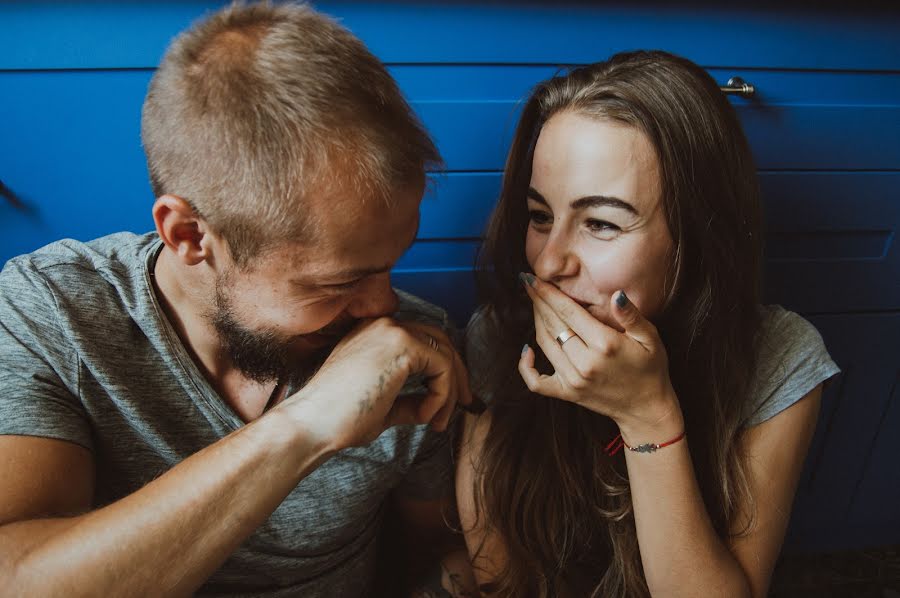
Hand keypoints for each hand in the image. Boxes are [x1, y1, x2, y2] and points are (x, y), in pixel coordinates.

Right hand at [281, 317, 471, 449]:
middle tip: (464, 407)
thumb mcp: (382, 406)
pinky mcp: (402, 344)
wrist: (312, 425)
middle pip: (440, 341)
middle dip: (457, 376)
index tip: (449, 401)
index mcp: (373, 334)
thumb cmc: (338, 420)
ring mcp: (392, 330)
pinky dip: (442, 396)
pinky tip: (425, 416)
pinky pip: (442, 368)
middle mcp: (383, 324)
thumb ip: (409, 399)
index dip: (443, 370)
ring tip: (437, 422)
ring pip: (445, 354)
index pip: (422, 341)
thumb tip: (433, 405)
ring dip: (450, 391)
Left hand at [518, 274, 680, 435]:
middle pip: (552, 324)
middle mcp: (585, 362)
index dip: (548, 293)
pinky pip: (536, 381)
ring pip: (544, 344)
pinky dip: (525, 366)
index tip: (533, 278)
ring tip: (535, 304)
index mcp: (605, 344)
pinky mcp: (567, 393)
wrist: (646, 409)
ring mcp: (573, 380)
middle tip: (530, 284)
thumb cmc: (651, 369)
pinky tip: (527, 350)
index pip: (568, 311)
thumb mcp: (650, 338)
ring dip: (536, 322)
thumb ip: (631, 316)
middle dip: (538, 301)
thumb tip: (616, 295)